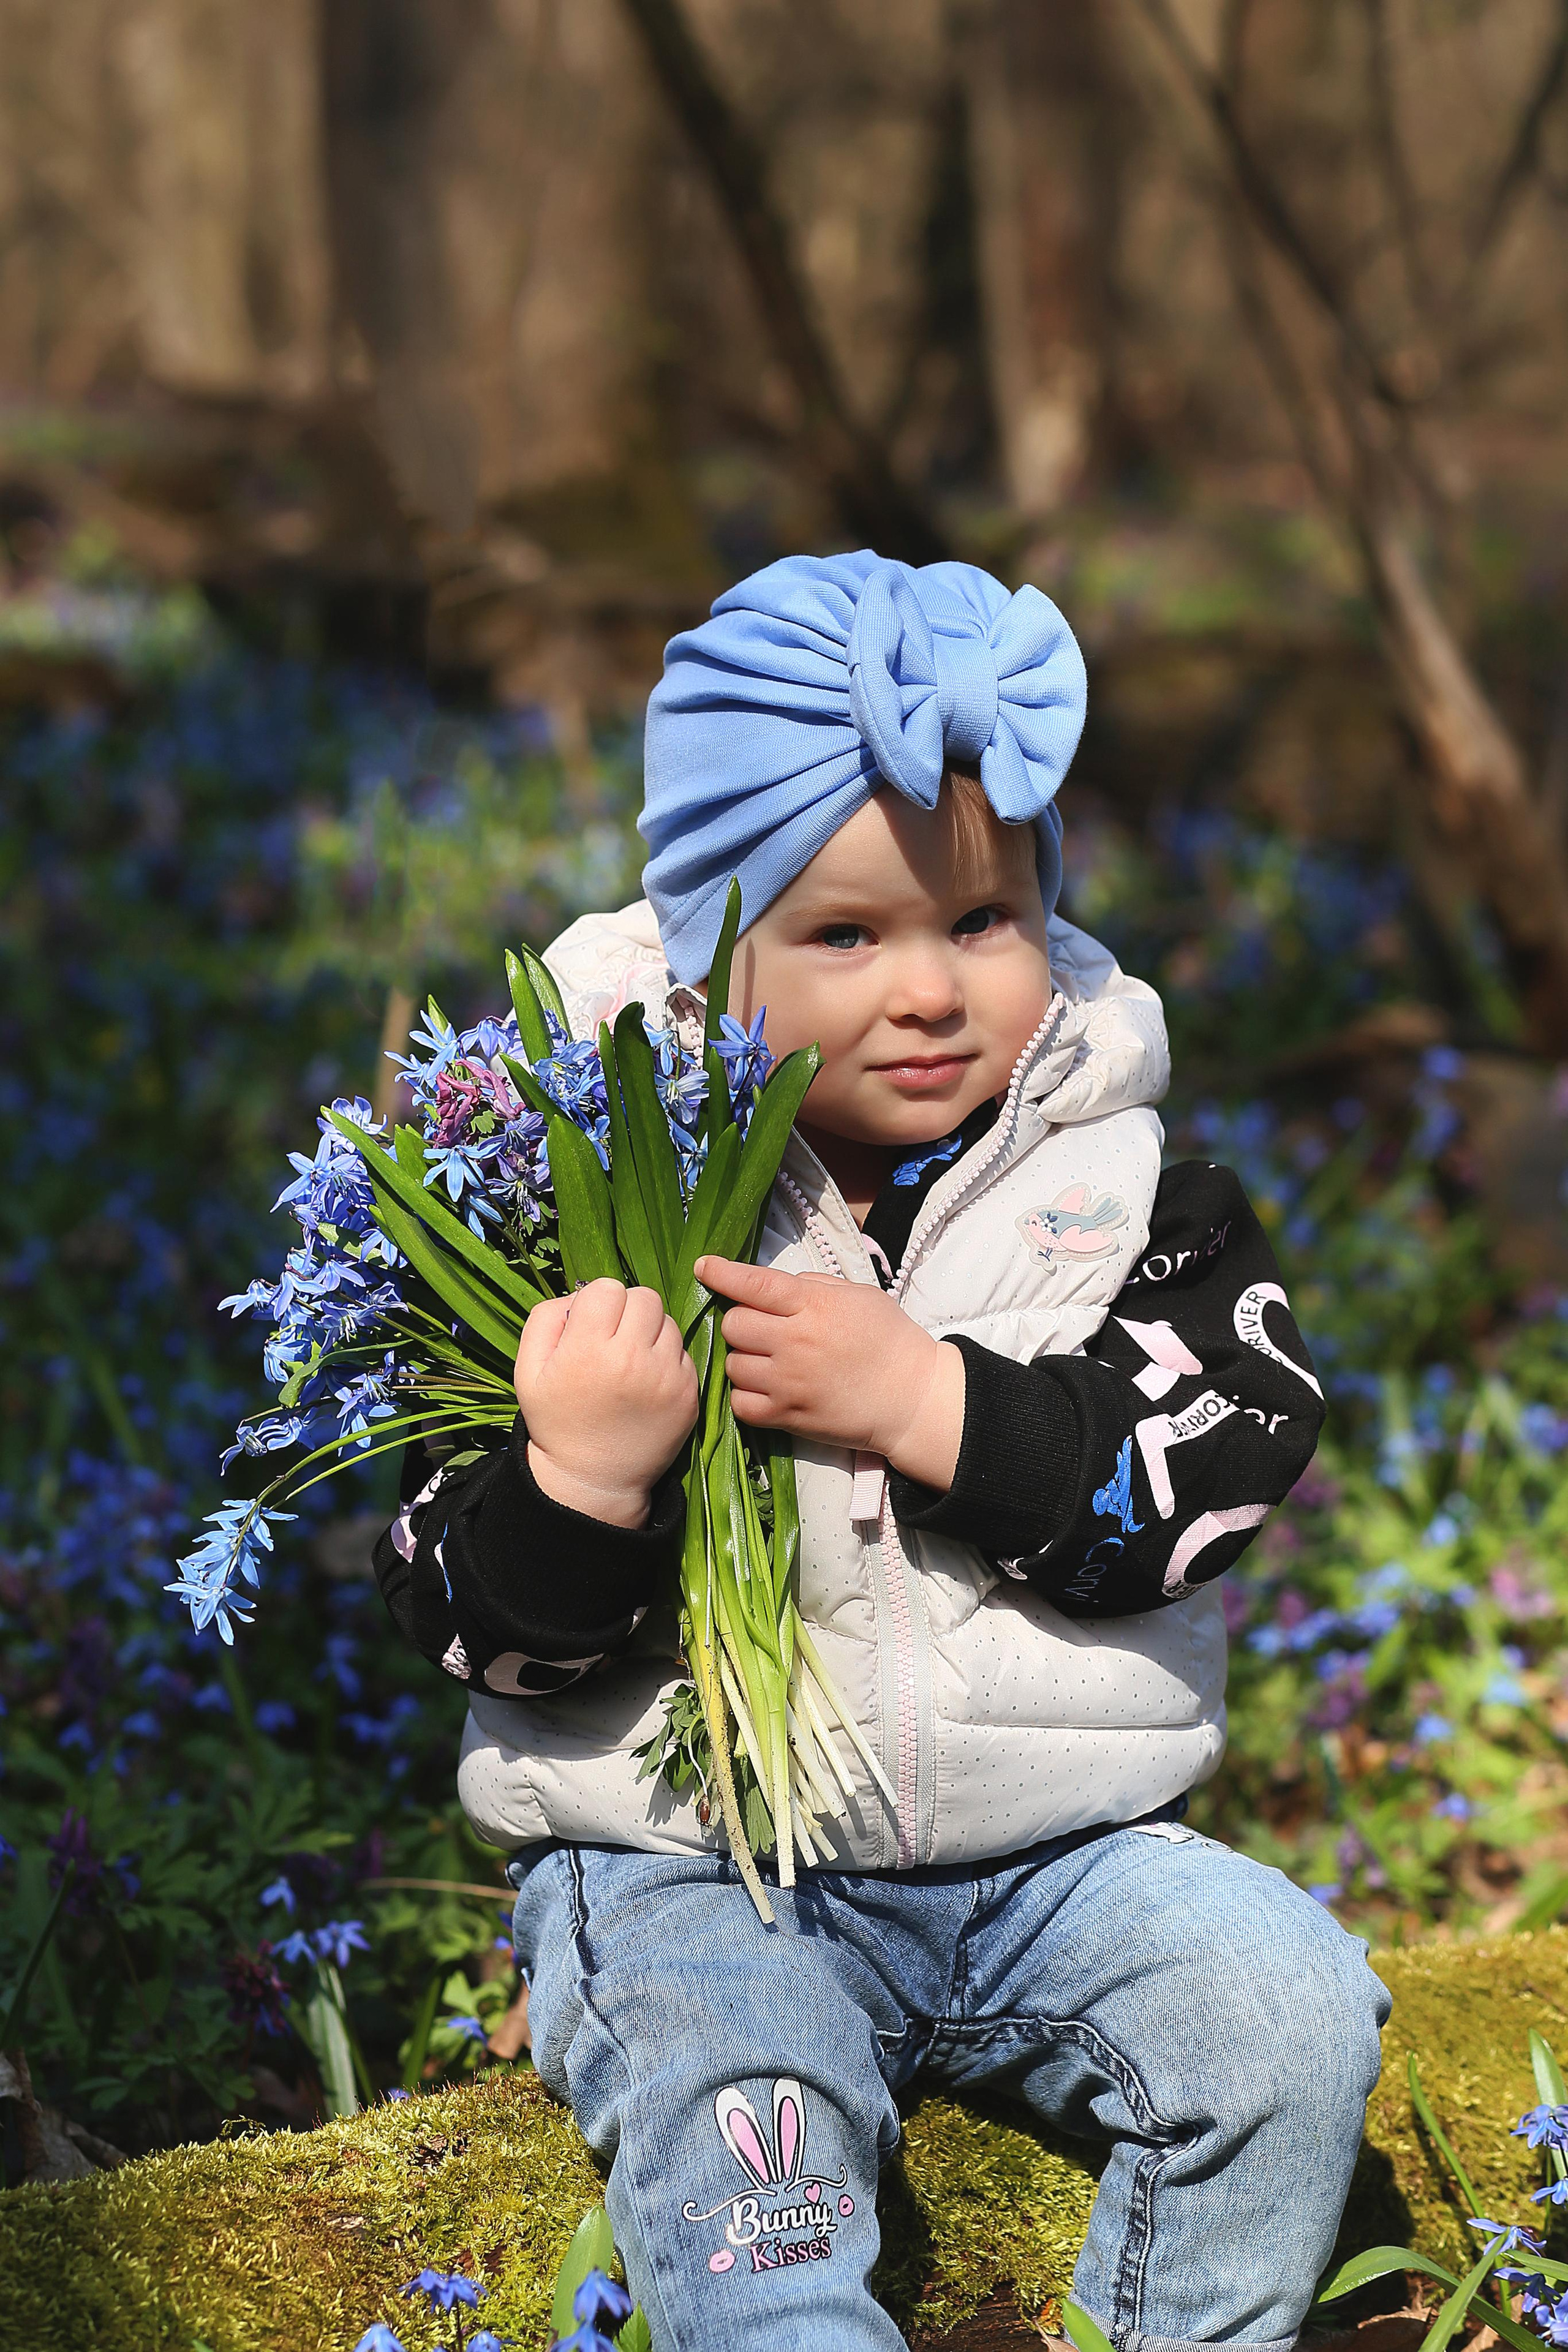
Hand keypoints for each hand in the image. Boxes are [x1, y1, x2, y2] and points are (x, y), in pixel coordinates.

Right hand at [514, 1280, 698, 1527]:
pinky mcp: (688, 1395)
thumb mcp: (527, 1369)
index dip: (597, 1302)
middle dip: (627, 1310)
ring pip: (668, 1322)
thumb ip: (547, 1318)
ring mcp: (666, 1378)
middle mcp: (633, 1359)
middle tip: (613, 1337)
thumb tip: (581, 1295)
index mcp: (588, 1349)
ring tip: (630, 1361)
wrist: (593, 1478)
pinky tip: (646, 1383)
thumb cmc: (557, 1420)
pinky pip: (683, 1354)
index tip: (590, 1326)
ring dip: (649, 1333)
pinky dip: (666, 1360)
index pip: (608, 1288)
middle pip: (645, 1297)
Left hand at [694, 1256, 965, 1492]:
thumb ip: (813, 1285)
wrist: (912, 1398)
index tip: (703, 1267)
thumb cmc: (890, 1339)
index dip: (722, 1273)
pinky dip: (746, 1395)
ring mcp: (788, 1382)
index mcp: (813, 1305)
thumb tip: (774, 1289)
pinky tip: (765, 1388)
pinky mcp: (787, 1417)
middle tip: (762, 1327)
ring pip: (732, 1364)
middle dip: (741, 1321)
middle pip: (733, 1324)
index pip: (753, 1284)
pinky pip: (740, 1403)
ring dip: (743, 1359)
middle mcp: (795, 1342)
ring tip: (767, 1360)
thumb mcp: (858, 1295)